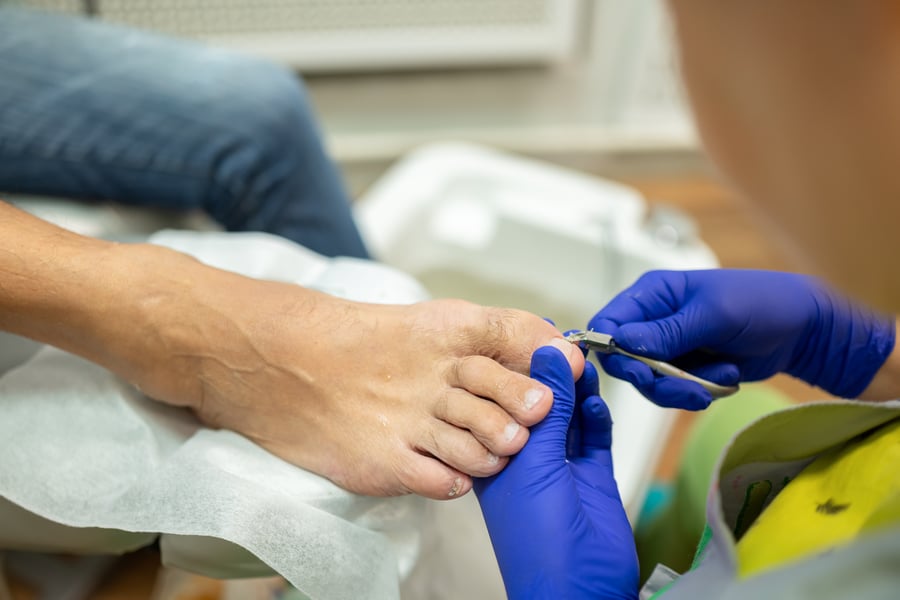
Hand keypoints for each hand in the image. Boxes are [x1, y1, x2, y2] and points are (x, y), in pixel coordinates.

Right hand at [0, 203, 586, 499]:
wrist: (272, 360)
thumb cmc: (350, 344)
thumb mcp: (419, 324)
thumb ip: (478, 340)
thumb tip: (540, 353)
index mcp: (444, 328)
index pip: (519, 334)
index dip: (551, 355)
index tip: (569, 373)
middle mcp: (433, 371)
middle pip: (514, 396)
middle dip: (533, 411)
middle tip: (534, 420)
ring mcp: (408, 417)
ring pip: (487, 445)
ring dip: (500, 451)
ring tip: (495, 451)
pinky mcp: (381, 460)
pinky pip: (443, 480)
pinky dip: (459, 480)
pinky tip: (452, 473)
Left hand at [474, 346, 637, 599]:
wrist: (580, 586)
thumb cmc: (539, 536)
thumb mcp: (535, 462)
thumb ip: (547, 409)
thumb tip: (550, 355)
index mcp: (494, 454)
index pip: (502, 400)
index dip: (517, 368)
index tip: (533, 335)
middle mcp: (525, 457)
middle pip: (538, 404)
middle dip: (551, 375)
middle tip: (567, 342)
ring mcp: (560, 466)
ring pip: (568, 416)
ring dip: (576, 391)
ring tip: (584, 363)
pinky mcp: (591, 475)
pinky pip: (592, 437)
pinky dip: (596, 417)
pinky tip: (595, 400)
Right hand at [589, 269, 894, 408]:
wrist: (805, 329)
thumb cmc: (761, 304)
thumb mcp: (714, 315)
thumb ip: (667, 332)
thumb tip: (621, 342)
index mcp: (652, 295)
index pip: (607, 323)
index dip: (611, 350)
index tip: (637, 372)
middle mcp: (653, 320)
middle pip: (625, 362)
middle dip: (655, 380)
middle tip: (686, 389)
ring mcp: (670, 347)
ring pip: (651, 383)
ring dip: (684, 389)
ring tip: (721, 379)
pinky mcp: (687, 369)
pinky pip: (676, 391)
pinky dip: (701, 391)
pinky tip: (728, 376)